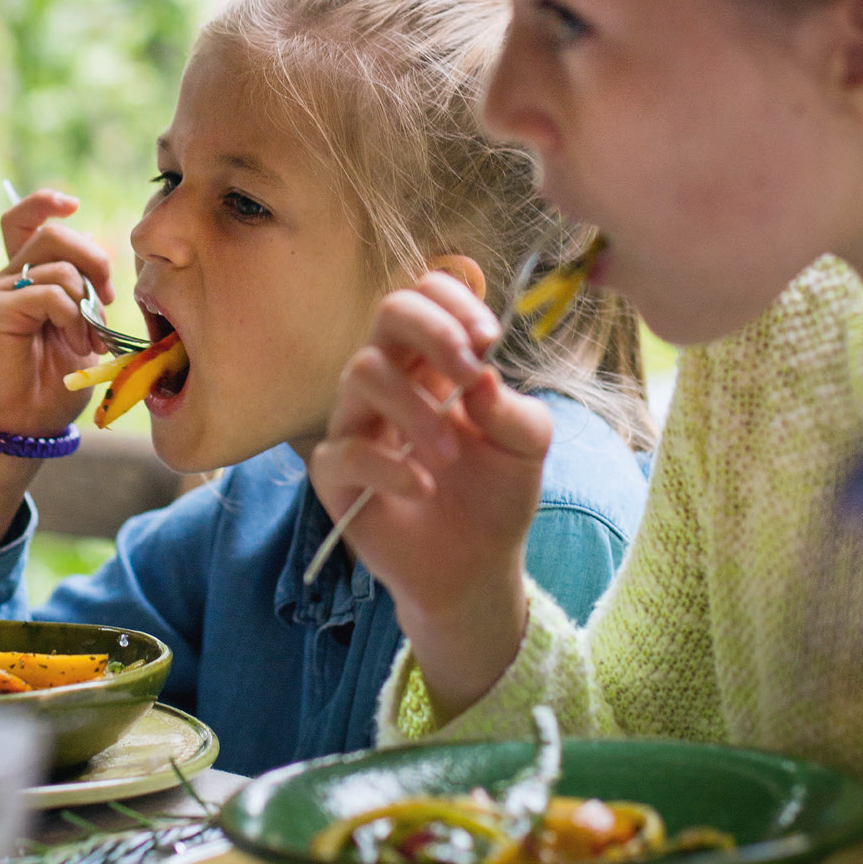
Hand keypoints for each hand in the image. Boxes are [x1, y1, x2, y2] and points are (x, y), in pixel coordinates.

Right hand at [0, 188, 114, 437]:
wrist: (27, 425)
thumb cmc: (54, 383)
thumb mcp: (82, 334)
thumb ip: (86, 300)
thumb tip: (101, 278)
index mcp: (29, 278)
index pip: (25, 220)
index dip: (45, 203)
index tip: (73, 204)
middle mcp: (10, 278)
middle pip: (52, 233)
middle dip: (93, 257)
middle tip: (107, 298)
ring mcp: (1, 291)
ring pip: (58, 265)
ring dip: (87, 304)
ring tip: (89, 340)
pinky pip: (49, 293)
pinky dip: (72, 317)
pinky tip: (75, 344)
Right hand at [309, 272, 548, 719]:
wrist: (476, 569)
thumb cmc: (496, 496)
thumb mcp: (526, 447)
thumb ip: (514, 409)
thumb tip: (481, 381)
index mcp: (435, 361)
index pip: (427, 294)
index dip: (454, 304)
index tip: (489, 342)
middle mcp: (391, 380)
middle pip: (389, 312)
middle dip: (434, 333)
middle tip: (471, 377)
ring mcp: (357, 422)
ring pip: (363, 372)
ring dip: (416, 409)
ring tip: (449, 457)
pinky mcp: (335, 474)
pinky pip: (345, 450)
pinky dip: (388, 467)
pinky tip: (423, 486)